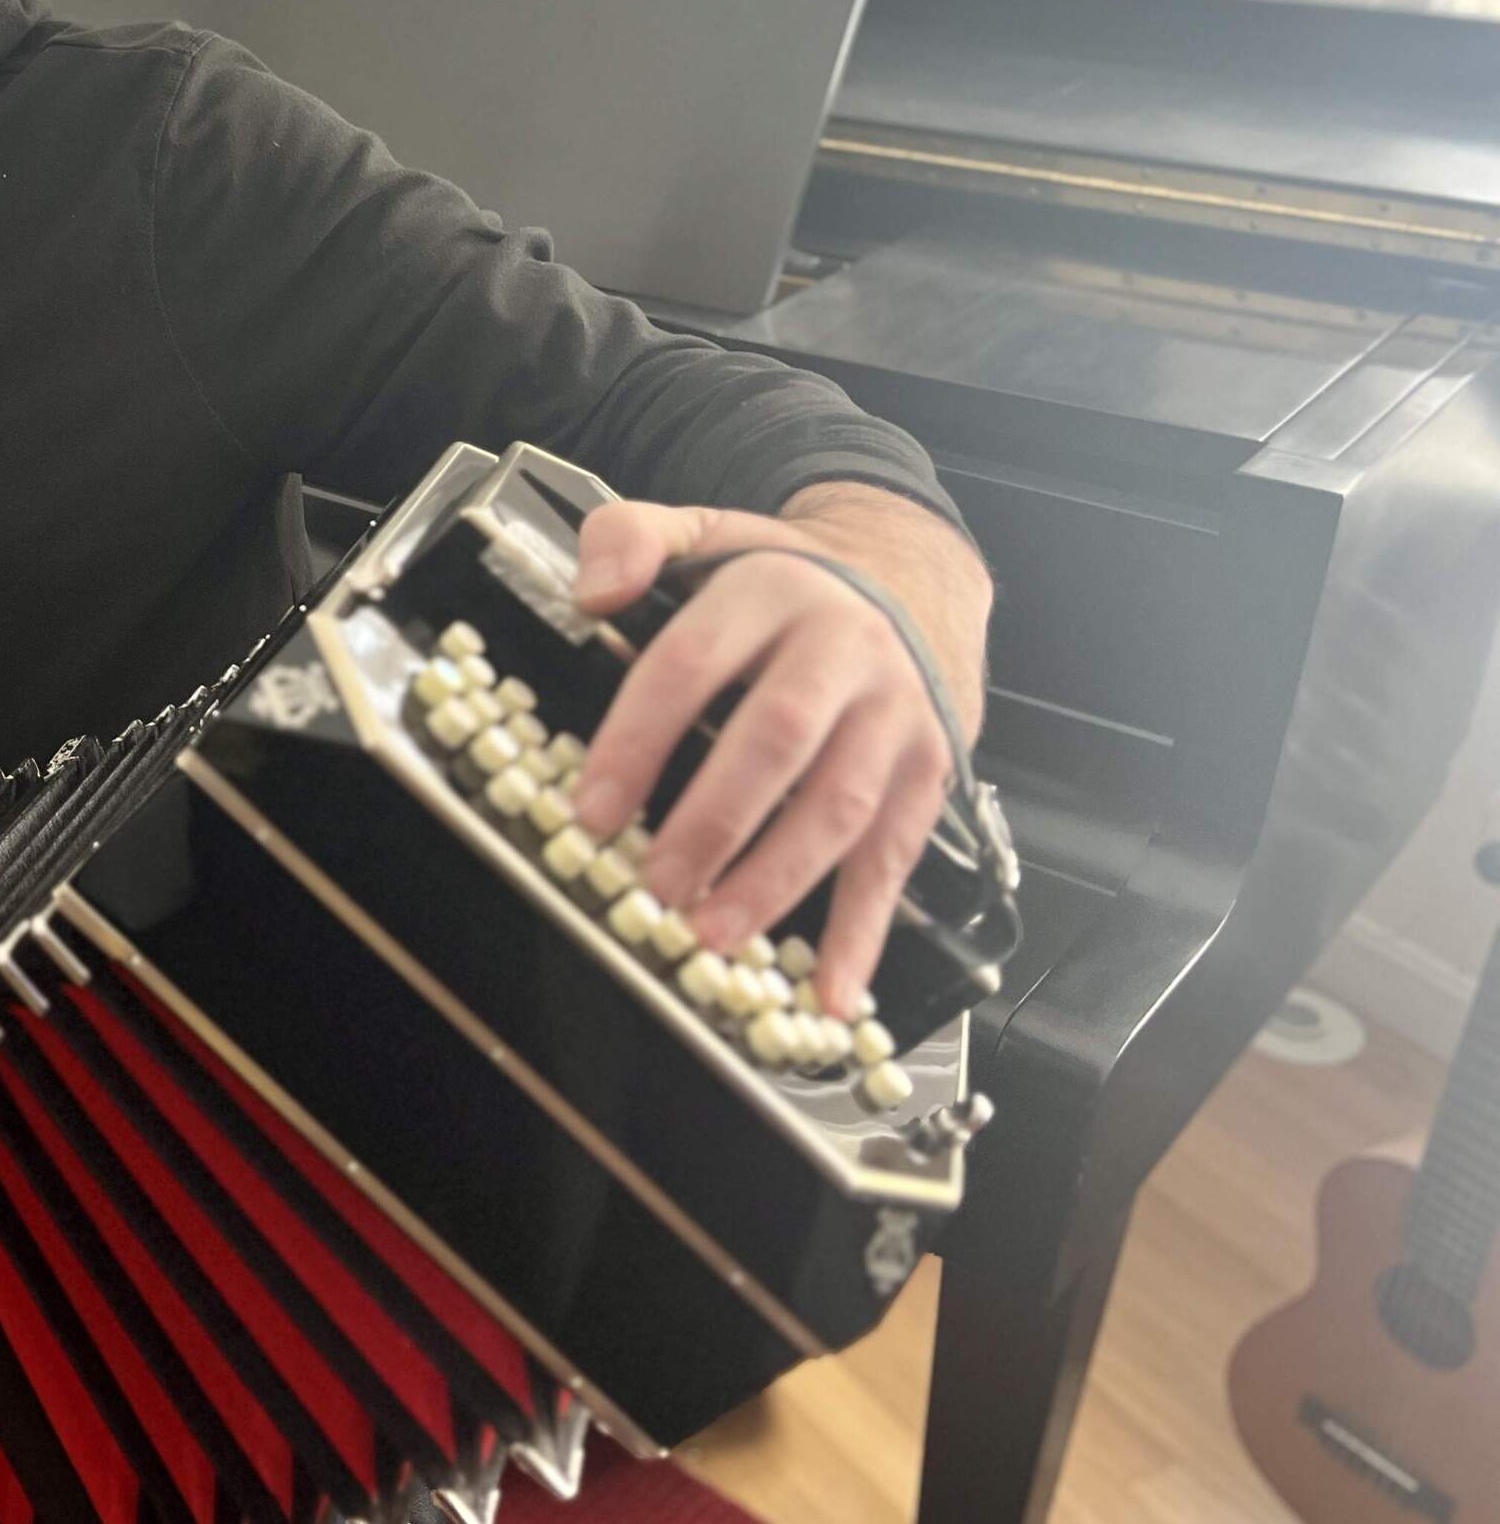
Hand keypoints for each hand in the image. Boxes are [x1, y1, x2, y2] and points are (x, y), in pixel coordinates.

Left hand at [566, 484, 990, 1020]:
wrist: (915, 581)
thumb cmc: (786, 580)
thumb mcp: (707, 532)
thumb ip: (634, 540)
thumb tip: (593, 592)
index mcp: (771, 591)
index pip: (689, 665)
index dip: (637, 739)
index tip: (593, 808)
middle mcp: (844, 649)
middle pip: (773, 740)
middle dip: (711, 822)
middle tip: (656, 885)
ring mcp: (895, 714)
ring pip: (838, 805)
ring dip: (776, 880)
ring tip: (714, 935)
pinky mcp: (930, 770)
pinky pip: (896, 858)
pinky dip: (865, 931)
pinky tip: (835, 991)